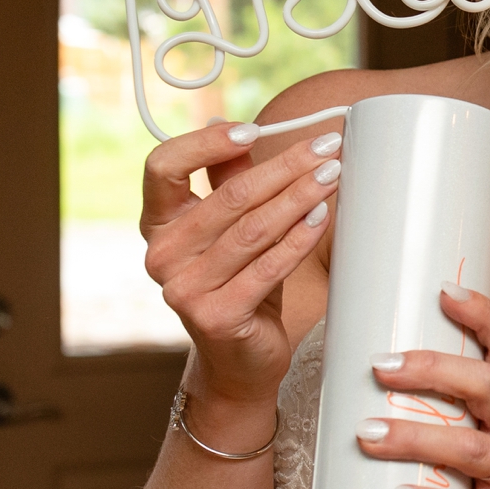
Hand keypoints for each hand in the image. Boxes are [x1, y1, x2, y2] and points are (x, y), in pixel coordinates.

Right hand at [140, 121, 341, 411]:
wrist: (237, 361)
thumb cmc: (238, 284)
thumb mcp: (231, 229)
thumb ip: (227, 181)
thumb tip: (238, 127)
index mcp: (158, 225)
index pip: (162, 167)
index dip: (204, 142)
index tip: (251, 131)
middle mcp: (162, 255)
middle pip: (228, 196)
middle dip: (285, 166)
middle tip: (325, 146)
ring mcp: (184, 289)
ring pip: (253, 228)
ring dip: (299, 196)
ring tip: (331, 174)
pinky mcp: (216, 316)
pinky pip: (268, 267)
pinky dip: (298, 239)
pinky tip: (321, 216)